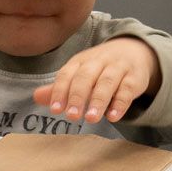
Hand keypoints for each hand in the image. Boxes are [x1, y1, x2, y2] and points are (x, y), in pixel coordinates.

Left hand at [37, 37, 159, 123]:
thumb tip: (36, 97)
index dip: (60, 90)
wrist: (135, 51)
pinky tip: (113, 117)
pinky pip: (127, 89)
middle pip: (86, 76)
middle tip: (71, 116)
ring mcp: (118, 68)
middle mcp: (98, 61)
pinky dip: (120, 103)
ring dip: (98, 100)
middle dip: (78, 96)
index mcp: (81, 61)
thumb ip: (61, 87)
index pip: (67, 74)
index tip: (55, 109)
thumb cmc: (101, 68)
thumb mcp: (80, 73)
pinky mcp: (135, 77)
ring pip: (107, 82)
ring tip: (90, 118)